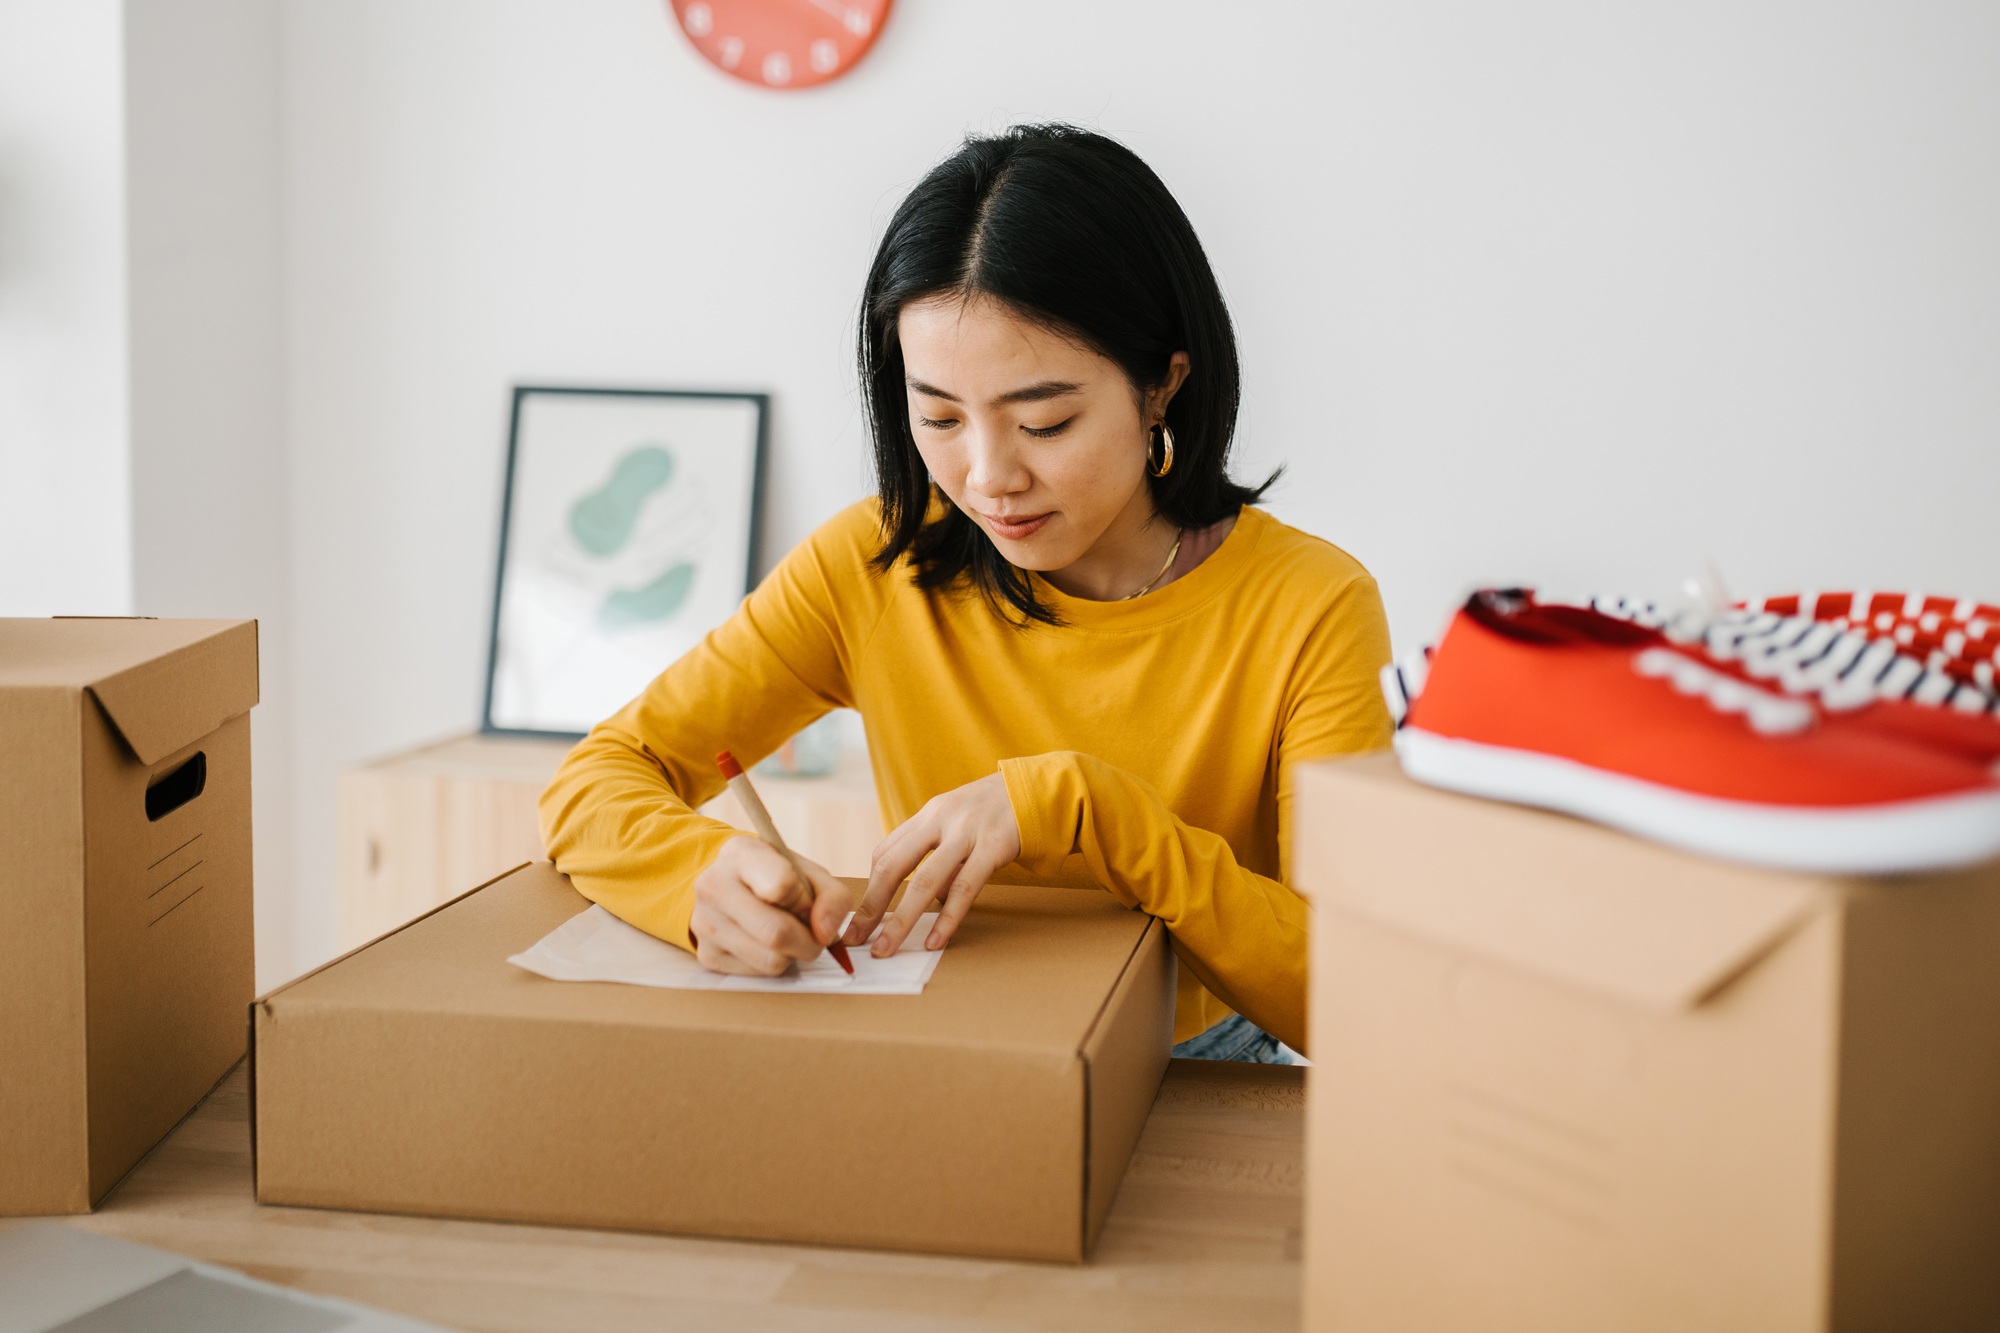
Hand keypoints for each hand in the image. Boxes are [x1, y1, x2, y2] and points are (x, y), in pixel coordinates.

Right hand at [689, 836, 850, 975]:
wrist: (732, 885)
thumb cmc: (776, 877)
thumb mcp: (809, 873)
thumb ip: (832, 897)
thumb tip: (826, 934)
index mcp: (741, 853)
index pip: (781, 885)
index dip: (805, 902)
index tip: (808, 904)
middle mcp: (714, 885)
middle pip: (776, 933)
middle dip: (808, 941)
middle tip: (812, 934)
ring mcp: (704, 921)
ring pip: (770, 960)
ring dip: (791, 955)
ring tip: (786, 934)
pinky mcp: (706, 954)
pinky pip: (757, 973)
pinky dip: (773, 963)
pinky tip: (765, 943)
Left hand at [844, 771, 1020, 956]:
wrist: (1042, 788)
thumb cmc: (998, 813)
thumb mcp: (960, 821)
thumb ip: (940, 854)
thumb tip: (931, 900)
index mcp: (928, 814)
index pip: (885, 852)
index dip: (870, 888)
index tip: (861, 917)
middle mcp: (941, 820)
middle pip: (893, 866)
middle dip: (870, 906)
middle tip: (853, 938)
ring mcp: (967, 832)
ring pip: (924, 882)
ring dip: (900, 920)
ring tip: (885, 948)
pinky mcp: (994, 847)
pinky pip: (965, 889)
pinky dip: (947, 919)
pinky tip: (934, 941)